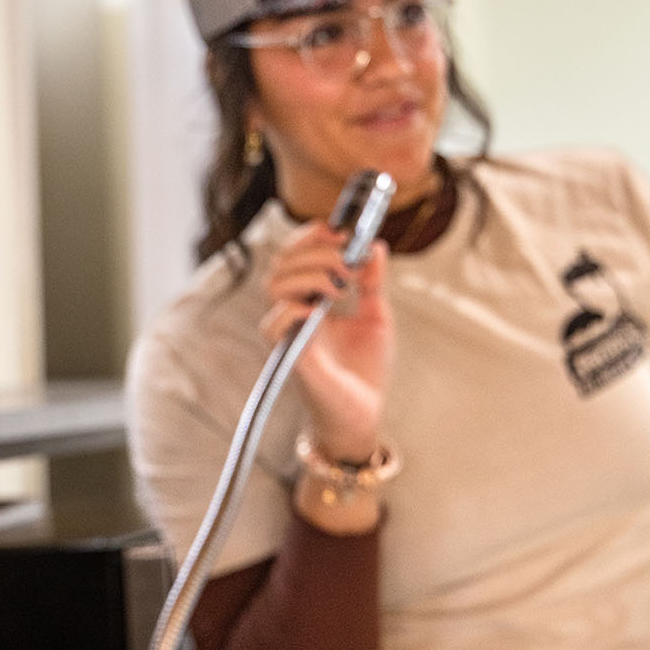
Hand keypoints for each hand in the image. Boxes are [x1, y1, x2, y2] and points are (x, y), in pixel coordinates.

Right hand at [261, 224, 392, 463]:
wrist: (364, 415)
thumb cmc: (365, 371)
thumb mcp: (376, 317)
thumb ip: (373, 282)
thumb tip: (376, 246)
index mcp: (310, 299)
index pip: (294, 255)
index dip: (311, 237)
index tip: (342, 233)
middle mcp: (294, 313)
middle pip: (282, 263)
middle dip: (316, 252)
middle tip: (349, 263)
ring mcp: (290, 334)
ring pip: (275, 286)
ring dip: (311, 276)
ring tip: (342, 287)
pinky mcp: (293, 358)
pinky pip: (273, 325)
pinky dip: (294, 310)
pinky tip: (321, 312)